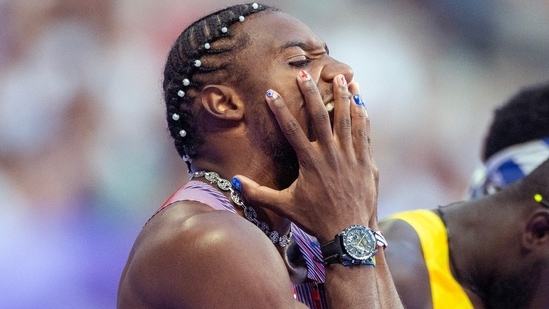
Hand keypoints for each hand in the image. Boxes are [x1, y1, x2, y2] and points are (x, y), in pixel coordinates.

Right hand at [234, 70, 377, 242]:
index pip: (291, 129)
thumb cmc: (315, 219)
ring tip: (342, 77)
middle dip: (312, 92)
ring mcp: (351, 156)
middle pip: (321, 116)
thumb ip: (258, 192)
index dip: (279, 109)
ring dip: (344, 97)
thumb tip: (235, 181)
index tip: (270, 92)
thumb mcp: (284, 206)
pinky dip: (361, 115)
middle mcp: (331, 154)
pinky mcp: (366, 161)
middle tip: (307, 73)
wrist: (349, 233)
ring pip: (347, 119)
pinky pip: (364, 132)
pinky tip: (360, 101)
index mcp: (310, 162)